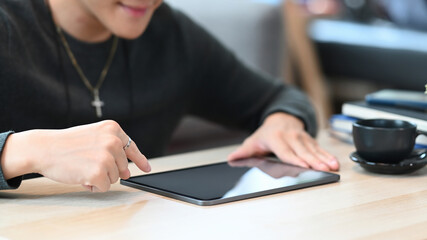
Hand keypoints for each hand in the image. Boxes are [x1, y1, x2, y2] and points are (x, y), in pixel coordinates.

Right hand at [1, 120, 150, 191]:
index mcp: (113, 129)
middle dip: (107, 170)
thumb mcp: (93, 136)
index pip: (131, 147)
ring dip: (99, 177)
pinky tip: (81, 176)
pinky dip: (93, 186)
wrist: (44, 148)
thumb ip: (113, 150)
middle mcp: (114, 141)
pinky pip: (104, 187)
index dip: (139, 160)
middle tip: (87, 162)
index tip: (146, 168)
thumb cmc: (66, 144)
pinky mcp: (99, 172)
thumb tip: (128, 172)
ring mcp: (107, 157)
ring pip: (114, 178)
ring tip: (82, 167)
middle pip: (121, 167)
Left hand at [227, 113, 338, 170]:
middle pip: (303, 151)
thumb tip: (231, 159)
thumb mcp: (253, 140)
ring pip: (314, 149)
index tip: (304, 165)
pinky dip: (328, 155)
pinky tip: (335, 162)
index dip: (295, 158)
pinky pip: (320, 148)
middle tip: (324, 169)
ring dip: (324, 158)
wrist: (281, 118)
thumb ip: (243, 151)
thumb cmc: (267, 134)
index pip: (286, 151)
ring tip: (333, 166)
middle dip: (314, 160)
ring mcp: (302, 138)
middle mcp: (291, 137)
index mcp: (276, 138)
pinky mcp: (310, 140)